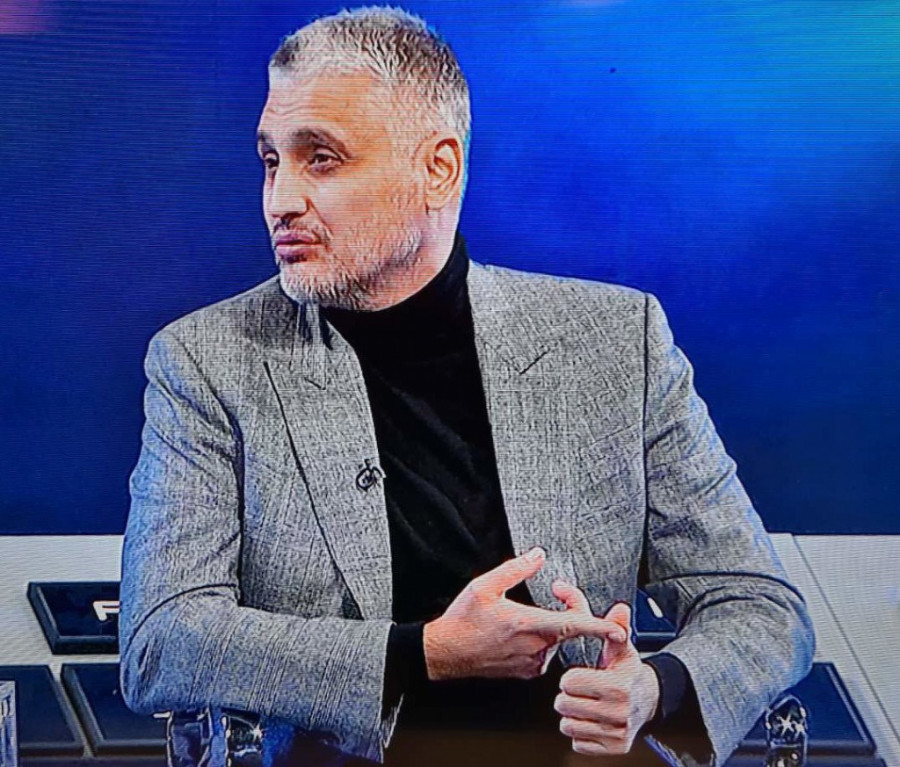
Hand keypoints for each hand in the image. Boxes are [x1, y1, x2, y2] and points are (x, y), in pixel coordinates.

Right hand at [423, 547, 627, 680]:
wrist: (444, 653)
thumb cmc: (462, 621)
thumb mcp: (484, 586)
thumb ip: (516, 568)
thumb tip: (538, 555)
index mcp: (528, 625)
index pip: (574, 625)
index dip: (601, 627)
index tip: (620, 630)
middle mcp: (535, 647)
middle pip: (570, 627)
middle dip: (572, 605)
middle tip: (558, 589)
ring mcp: (532, 661)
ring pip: (558, 639)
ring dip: (555, 623)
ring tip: (532, 610)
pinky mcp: (526, 670)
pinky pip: (546, 651)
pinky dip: (543, 638)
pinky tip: (523, 630)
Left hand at [552, 582, 660, 756]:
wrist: (648, 701)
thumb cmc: (626, 671)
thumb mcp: (621, 647)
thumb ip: (615, 626)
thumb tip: (619, 607)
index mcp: (619, 686)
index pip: (569, 683)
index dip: (570, 678)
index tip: (580, 676)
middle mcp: (620, 712)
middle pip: (564, 705)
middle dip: (567, 696)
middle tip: (581, 692)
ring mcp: (618, 733)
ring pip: (568, 726)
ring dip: (573, 716)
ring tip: (587, 705)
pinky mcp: (615, 748)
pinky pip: (578, 744)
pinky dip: (581, 734)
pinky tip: (593, 721)